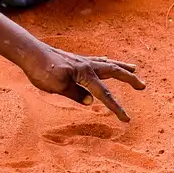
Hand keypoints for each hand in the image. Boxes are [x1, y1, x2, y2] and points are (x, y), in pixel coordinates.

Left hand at [21, 45, 145, 121]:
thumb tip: (91, 101)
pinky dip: (106, 62)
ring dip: (122, 67)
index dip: (116, 107)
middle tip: (143, 86)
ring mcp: (81, 61)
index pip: (104, 94)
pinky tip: (107, 61)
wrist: (29, 53)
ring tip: (134, 68)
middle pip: (114, 72)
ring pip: (107, 63)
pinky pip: (96, 60)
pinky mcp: (75, 60)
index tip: (126, 119)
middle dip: (130, 79)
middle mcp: (87, 65)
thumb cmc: (42, 70)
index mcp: (85, 74)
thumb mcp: (58, 86)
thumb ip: (76, 94)